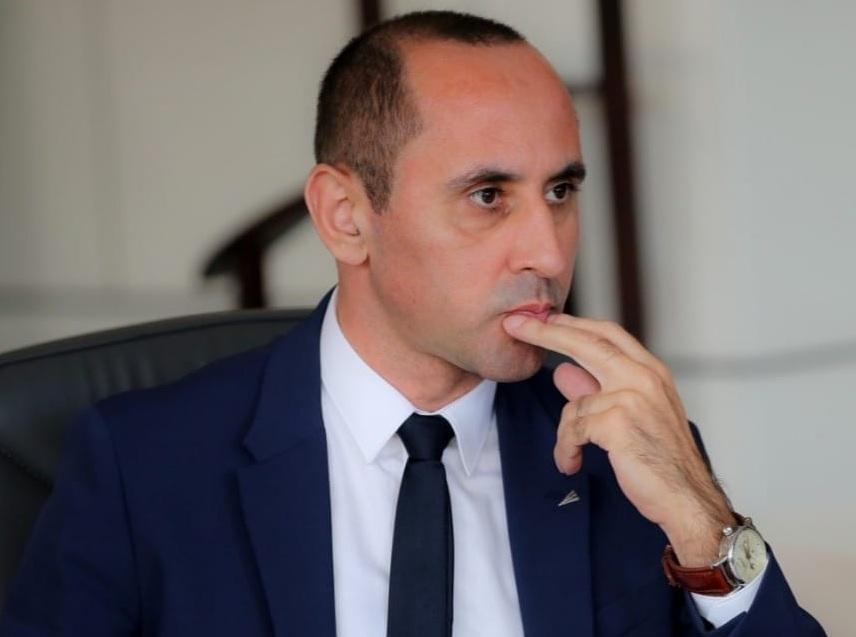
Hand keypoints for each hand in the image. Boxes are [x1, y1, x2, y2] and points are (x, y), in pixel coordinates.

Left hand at [502, 312, 734, 565]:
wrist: (687, 498)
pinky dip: (567, 449)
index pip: (607, 333)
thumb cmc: (661, 460)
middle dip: (545, 331)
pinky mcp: (618, 422)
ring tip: (570, 455)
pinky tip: (572, 463)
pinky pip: (573, 429)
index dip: (572, 324)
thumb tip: (562, 372)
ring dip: (565, 434)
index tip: (544, 318)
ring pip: (574, 403)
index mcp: (651, 370)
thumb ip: (598, 390)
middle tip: (515, 325)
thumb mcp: (634, 414)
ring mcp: (632, 396)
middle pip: (586, 342)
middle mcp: (644, 376)